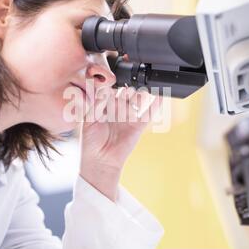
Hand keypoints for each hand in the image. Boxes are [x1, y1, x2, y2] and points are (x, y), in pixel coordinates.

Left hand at [79, 86, 162, 200]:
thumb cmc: (90, 142)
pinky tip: (160, 95)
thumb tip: (101, 91)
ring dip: (140, 94)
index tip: (110, 86)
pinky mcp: (138, 125)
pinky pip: (149, 113)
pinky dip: (155, 104)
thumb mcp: (88, 120)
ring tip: (140, 92)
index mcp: (104, 106)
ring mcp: (129, 116)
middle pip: (125, 94)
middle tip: (126, 91)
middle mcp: (117, 109)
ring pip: (137, 101)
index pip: (110, 91)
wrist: (100, 161)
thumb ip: (94, 105)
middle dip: (126, 90)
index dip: (112, 87)